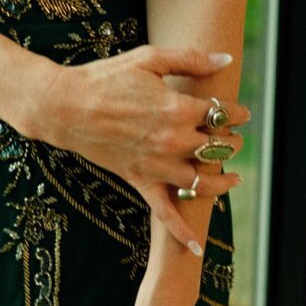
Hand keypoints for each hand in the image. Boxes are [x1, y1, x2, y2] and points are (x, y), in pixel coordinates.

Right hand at [27, 44, 249, 251]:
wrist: (65, 107)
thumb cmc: (105, 78)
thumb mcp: (149, 59)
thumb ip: (190, 59)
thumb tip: (225, 59)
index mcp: (178, 108)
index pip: (222, 114)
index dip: (236, 112)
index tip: (240, 112)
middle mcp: (172, 141)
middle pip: (218, 147)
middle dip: (231, 142)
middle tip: (232, 137)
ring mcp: (156, 165)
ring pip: (202, 183)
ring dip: (223, 181)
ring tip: (233, 177)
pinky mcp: (139, 181)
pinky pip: (165, 213)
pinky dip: (182, 233)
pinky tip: (197, 247)